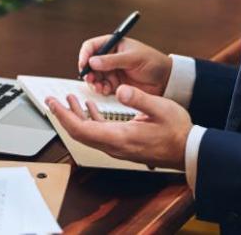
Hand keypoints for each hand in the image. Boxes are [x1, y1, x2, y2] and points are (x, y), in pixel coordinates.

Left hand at [46, 85, 191, 169]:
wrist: (187, 150)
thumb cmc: (177, 131)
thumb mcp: (161, 108)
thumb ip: (138, 99)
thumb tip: (120, 89)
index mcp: (120, 137)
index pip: (82, 129)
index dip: (64, 116)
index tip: (53, 103)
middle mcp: (115, 145)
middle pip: (80, 133)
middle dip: (64, 115)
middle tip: (52, 100)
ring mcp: (118, 146)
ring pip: (88, 133)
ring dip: (76, 116)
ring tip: (68, 98)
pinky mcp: (122, 143)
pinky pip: (99, 133)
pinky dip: (90, 119)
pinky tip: (89, 106)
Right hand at [79, 36, 171, 96]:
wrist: (166, 80)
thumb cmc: (153, 62)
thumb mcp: (133, 58)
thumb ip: (112, 60)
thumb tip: (92, 61)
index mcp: (114, 44)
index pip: (92, 46)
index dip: (85, 54)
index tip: (84, 64)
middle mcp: (110, 57)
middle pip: (90, 63)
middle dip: (88, 71)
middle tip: (90, 79)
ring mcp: (111, 71)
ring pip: (94, 77)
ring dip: (93, 82)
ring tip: (99, 87)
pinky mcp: (115, 84)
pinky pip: (102, 87)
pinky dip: (100, 89)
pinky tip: (105, 91)